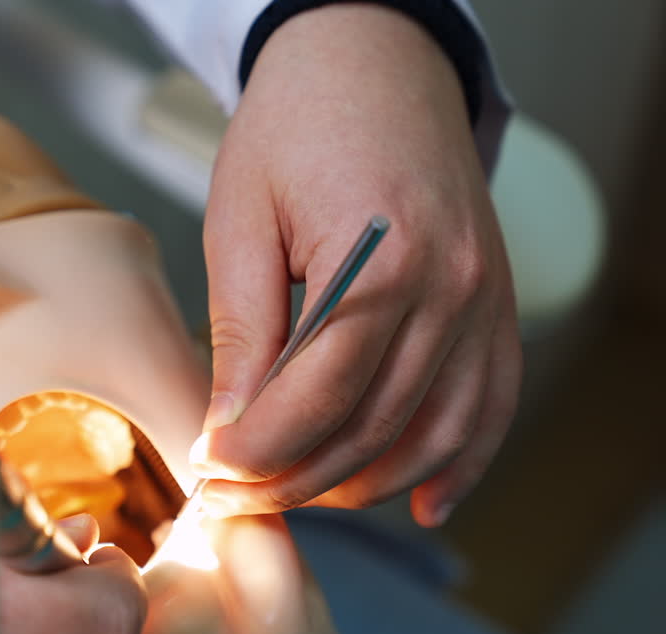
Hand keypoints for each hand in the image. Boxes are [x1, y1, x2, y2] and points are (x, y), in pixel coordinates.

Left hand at [190, 4, 520, 526]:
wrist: (374, 60)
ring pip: (433, 437)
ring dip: (361, 484)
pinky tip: (422, 502)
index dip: (254, 453)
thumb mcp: (241, 219)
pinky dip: (458, 464)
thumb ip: (243, 330)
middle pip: (371, 430)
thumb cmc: (296, 125)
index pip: (314, 400)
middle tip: (232, 496)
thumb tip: (229, 429)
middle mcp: (449, 290)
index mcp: (380, 262)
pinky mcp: (495, 305)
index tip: (208, 473)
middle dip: (293, 480)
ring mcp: (483, 301)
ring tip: (295, 494)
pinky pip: (490, 407)